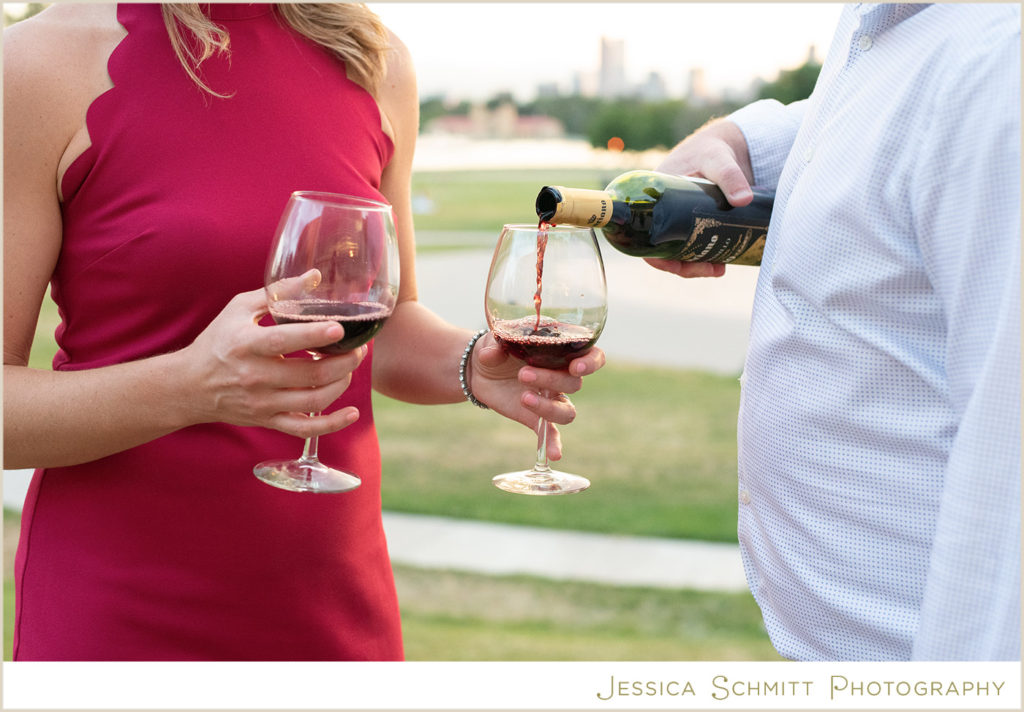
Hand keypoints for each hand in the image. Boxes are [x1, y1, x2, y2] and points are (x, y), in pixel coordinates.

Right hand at [178, 287, 366, 438]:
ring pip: (313, 402)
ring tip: (350, 367)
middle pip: (310, 375)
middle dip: (343, 362)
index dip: (315, 335)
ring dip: (341, 384)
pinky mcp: (267, 420)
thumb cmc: (218, 341)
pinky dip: (332, 425)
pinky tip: (352, 413)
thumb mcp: (239, 309)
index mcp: (247, 344)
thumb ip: (277, 292)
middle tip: (359, 348)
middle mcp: (255, 376)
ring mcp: (262, 403)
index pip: (284, 341)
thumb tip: (315, 276)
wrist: (189, 386)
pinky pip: (304, 430)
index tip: (340, 327)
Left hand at [468, 333, 605, 460]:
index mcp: (560, 353)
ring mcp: (550, 399)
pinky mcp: (535, 418)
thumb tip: (490, 353)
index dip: (591, 362)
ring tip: (524, 398)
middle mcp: (561, 377)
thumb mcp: (492, 341)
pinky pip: (550, 433)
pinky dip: (553, 444)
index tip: (576, 367)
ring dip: (548, 407)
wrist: (478, 370)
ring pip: (566, 410)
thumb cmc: (495, 348)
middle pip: (573, 383)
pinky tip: (553, 455)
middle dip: (550, 379)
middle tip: (523, 374)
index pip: (592, 356)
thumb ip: (494, 347)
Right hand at [652, 118, 754, 279]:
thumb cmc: (711, 151)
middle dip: (684, 266)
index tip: (676, 265)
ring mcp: (679, 222)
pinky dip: (705, 257)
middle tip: (711, 269)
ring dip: (696, 265)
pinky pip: (694, 247)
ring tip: (720, 268)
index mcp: (655, 199)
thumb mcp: (718, 160)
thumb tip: (743, 200)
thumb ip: (730, 175)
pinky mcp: (695, 226)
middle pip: (664, 250)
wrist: (723, 148)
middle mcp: (663, 214)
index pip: (645, 235)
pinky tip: (723, 262)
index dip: (655, 256)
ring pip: (680, 252)